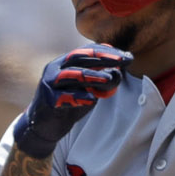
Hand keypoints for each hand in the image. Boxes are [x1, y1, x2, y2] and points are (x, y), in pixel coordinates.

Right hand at [14, 45, 131, 157]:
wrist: (46, 125)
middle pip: (78, 57)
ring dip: (91, 76)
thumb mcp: (90, 90)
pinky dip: (79, 97)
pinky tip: (92, 100)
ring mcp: (49, 83)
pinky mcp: (47, 100)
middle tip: (121, 61)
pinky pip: (64, 96)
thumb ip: (103, 82)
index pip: (87, 50)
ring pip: (71, 75)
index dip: (107, 52)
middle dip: (101, 57)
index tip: (128, 57)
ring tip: (109, 79)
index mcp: (66, 62)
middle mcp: (56, 68)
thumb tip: (118, 72)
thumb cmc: (71, 103)